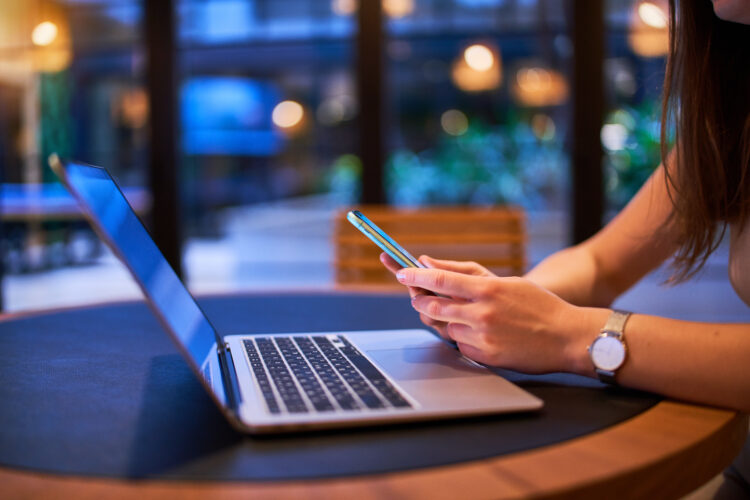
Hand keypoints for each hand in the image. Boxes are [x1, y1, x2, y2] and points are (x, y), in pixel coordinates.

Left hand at [395, 266, 594, 373]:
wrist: (567, 337)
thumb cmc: (538, 304)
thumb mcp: (506, 281)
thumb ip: (465, 272)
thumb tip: (428, 262)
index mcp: (487, 289)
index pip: (438, 280)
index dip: (413, 276)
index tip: (400, 273)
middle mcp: (482, 313)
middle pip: (432, 307)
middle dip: (422, 302)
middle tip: (422, 298)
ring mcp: (482, 337)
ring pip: (445, 327)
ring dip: (448, 321)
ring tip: (471, 317)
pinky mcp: (485, 356)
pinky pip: (460, 345)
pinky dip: (464, 338)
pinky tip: (485, 334)